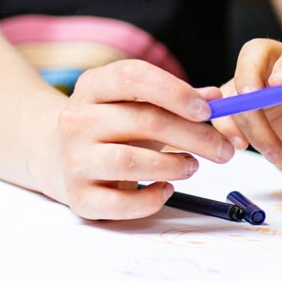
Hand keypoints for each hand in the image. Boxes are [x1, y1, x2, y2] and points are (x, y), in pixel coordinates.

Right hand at [54, 59, 235, 219]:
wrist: (58, 156)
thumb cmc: (112, 124)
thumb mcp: (138, 102)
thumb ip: (179, 98)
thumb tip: (218, 99)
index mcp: (94, 85)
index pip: (133, 77)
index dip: (175, 91)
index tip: (208, 110)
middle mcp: (77, 119)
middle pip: (143, 122)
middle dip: (193, 135)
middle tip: (223, 149)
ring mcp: (73, 159)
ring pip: (130, 161)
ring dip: (173, 166)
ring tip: (193, 166)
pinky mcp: (78, 197)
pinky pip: (119, 204)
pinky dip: (150, 199)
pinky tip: (167, 189)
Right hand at [218, 38, 281, 175]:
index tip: (279, 83)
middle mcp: (276, 64)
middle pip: (252, 60)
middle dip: (249, 88)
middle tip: (256, 116)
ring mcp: (253, 82)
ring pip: (232, 90)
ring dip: (241, 121)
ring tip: (269, 150)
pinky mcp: (238, 105)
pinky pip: (222, 113)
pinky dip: (225, 130)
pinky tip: (239, 146)